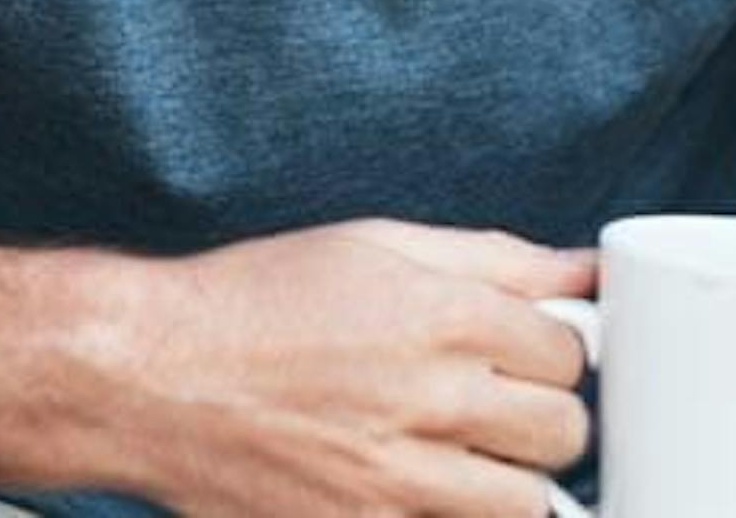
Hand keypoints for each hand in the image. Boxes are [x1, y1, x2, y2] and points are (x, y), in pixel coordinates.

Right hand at [128, 218, 596, 516]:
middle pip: (564, 432)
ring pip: (526, 505)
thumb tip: (585, 268)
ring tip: (477, 458)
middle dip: (548, 419)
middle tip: (507, 408)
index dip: (555, 351)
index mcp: (445, 317)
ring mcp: (396, 480)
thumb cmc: (256, 302)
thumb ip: (495, 259)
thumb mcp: (376, 244)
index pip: (570, 352)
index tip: (527, 354)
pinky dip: (455, 515)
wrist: (150, 377)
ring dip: (516, 483)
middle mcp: (431, 400)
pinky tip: (432, 489)